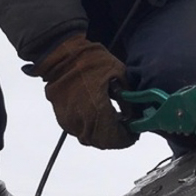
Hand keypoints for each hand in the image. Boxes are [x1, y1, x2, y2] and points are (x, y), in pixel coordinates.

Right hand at [34, 34, 135, 148]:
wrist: (62, 54)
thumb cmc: (91, 61)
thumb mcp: (119, 75)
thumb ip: (127, 100)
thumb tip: (132, 115)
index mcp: (96, 111)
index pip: (114, 139)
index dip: (127, 139)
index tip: (134, 133)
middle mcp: (81, 121)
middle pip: (102, 142)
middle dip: (115, 138)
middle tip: (125, 128)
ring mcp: (68, 121)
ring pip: (89, 138)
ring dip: (101, 134)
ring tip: (112, 121)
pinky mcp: (61, 117)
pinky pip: (78, 130)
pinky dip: (89, 127)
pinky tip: (97, 116)